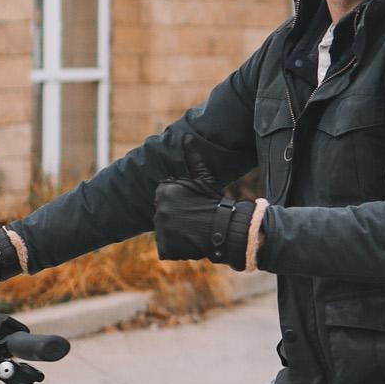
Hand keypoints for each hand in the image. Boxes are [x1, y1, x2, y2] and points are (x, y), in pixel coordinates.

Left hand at [152, 139, 257, 269]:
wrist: (225, 229)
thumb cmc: (214, 201)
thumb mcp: (203, 177)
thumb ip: (191, 156)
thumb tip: (185, 135)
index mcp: (164, 190)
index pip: (165, 196)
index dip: (179, 201)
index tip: (192, 204)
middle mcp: (159, 208)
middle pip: (163, 213)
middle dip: (175, 216)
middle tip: (193, 217)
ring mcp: (161, 229)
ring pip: (164, 230)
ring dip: (175, 231)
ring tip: (192, 230)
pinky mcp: (164, 246)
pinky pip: (165, 247)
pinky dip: (174, 247)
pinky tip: (188, 242)